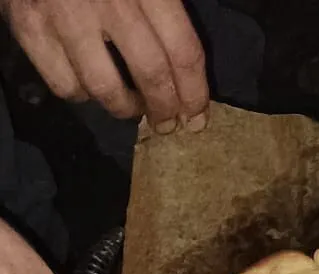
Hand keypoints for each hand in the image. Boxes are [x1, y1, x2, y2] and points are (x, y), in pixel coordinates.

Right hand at [0, 0, 207, 131]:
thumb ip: (165, 3)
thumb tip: (187, 58)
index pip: (182, 50)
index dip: (194, 91)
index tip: (197, 115)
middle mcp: (109, 1)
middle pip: (151, 74)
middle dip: (165, 109)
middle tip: (168, 124)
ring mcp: (65, 15)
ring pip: (105, 88)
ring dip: (125, 108)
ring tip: (131, 107)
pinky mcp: (29, 26)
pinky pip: (63, 83)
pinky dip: (81, 95)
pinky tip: (89, 86)